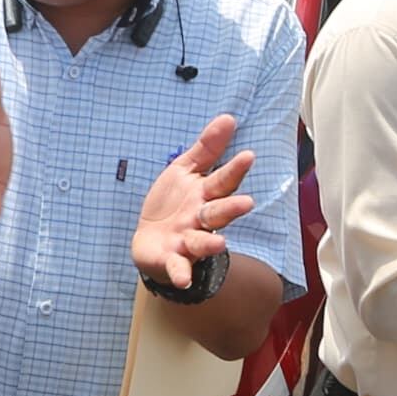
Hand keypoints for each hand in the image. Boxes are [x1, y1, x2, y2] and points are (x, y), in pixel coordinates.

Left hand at [132, 115, 257, 291]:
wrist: (149, 240)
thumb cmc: (173, 203)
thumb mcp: (185, 170)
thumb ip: (207, 148)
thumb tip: (228, 117)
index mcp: (204, 195)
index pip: (222, 181)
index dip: (234, 170)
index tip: (247, 155)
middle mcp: (201, 219)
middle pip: (218, 213)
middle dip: (232, 208)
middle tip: (247, 203)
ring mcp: (188, 241)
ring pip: (203, 241)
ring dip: (211, 243)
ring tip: (219, 243)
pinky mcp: (173, 260)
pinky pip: (179, 268)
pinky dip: (181, 273)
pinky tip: (183, 278)